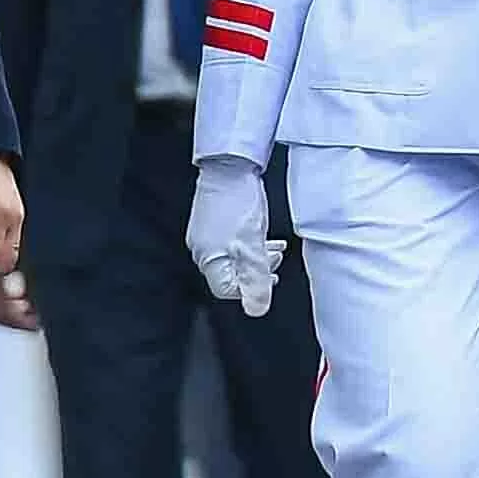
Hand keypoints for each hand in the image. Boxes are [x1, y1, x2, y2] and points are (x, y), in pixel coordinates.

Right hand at [186, 154, 281, 316]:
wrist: (230, 168)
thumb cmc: (238, 204)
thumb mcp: (253, 246)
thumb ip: (256, 279)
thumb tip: (256, 309)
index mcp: (210, 260)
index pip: (227, 290)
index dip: (251, 289)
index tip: (269, 280)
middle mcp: (204, 250)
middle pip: (232, 274)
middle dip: (257, 271)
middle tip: (274, 260)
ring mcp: (208, 236)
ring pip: (235, 257)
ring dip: (257, 257)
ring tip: (274, 247)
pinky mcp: (215, 222)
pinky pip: (233, 243)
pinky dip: (251, 244)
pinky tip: (264, 236)